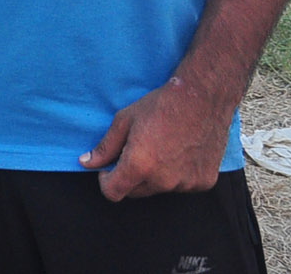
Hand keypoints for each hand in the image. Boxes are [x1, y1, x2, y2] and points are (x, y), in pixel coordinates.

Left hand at [78, 76, 231, 199]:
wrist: (203, 98)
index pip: (113, 193)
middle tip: (135, 151)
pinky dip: (177, 175)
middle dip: (129, 177)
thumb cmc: (161, 105)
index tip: (108, 169)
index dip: (106, 181)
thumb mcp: (124, 121)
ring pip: (159, 189)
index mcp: (140, 166)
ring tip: (160, 148)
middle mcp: (164, 181)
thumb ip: (105, 147)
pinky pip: (182, 186)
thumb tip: (86, 162)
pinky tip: (180, 152)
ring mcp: (187, 184)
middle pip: (135, 192)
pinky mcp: (204, 182)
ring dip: (154, 176)